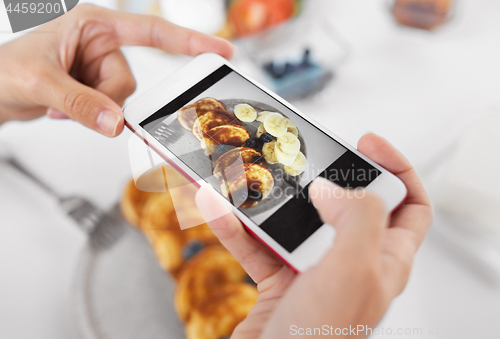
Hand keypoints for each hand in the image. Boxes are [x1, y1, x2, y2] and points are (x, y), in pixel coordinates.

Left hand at [0, 4, 232, 136]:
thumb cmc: (3, 69)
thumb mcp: (41, 82)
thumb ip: (82, 103)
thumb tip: (115, 123)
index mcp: (93, 24)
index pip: (151, 31)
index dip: (189, 41)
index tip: (220, 50)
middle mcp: (99, 43)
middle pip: (131, 79)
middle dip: (105, 98)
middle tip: (74, 101)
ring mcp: (97, 66)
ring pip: (122, 98)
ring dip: (96, 108)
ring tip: (63, 102)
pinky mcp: (95, 86)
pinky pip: (111, 107)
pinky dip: (92, 114)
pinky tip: (66, 108)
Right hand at [195, 132, 431, 337]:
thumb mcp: (354, 272)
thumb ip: (357, 218)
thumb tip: (332, 189)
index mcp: (384, 259)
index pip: (409, 205)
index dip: (395, 168)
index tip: (365, 143)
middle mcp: (351, 262)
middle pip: (343, 204)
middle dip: (318, 175)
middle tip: (296, 154)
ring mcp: (313, 270)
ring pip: (292, 221)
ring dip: (265, 198)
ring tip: (243, 175)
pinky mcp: (279, 280)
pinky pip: (256, 244)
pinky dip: (235, 226)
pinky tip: (216, 207)